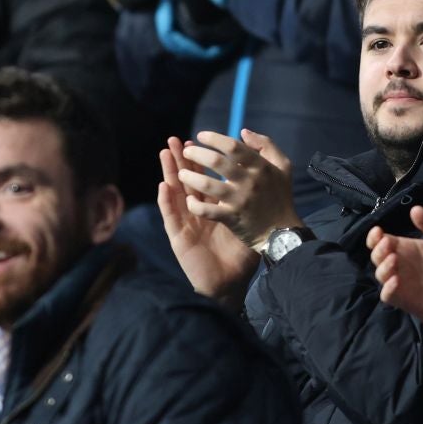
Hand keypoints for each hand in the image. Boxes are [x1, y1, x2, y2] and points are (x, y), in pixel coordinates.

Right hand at [158, 140, 257, 309]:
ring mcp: (187, 224)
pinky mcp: (180, 238)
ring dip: (168, 173)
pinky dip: (167, 202)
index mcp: (213, 207)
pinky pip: (172, 218)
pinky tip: (164, 187)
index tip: (197, 139)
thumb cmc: (240, 256)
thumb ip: (251, 201)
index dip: (199, 160)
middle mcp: (197, 212)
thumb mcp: (249, 224)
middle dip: (180, 160)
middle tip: (174, 139)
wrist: (232, 284)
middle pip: (186, 181)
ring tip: (165, 153)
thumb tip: (259, 178)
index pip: (203, 177)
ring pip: (175, 194)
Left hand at [174, 128, 302, 249]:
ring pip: (207, 185)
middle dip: (196, 153)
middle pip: (216, 162)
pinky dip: (194, 205)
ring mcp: (239, 201)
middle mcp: (249, 182)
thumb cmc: (280, 195)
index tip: (201, 136)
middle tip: (186, 151)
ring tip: (181, 173)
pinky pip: (207, 210)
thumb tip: (243, 132)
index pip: (233, 146)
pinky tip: (189, 199)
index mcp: (260, 166)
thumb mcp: (282, 165)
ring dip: (190, 177)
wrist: (282, 231)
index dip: (213, 138)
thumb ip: (266, 144)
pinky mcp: (231, 218)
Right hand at [371, 206, 422, 345]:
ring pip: (380, 274)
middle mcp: (399, 265)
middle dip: (378, 249)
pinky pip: (388, 295)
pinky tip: (396, 281)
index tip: (378, 231)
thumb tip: (414, 208)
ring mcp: (400, 283)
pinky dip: (388, 288)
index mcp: (405, 249)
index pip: (381, 240)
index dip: (374, 236)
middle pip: (376, 255)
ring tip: (394, 260)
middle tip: (388, 244)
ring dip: (383, 266)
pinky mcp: (404, 300)